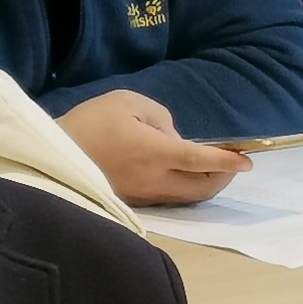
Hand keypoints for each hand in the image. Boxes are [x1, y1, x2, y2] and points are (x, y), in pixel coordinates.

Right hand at [60, 91, 253, 205]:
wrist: (55, 154)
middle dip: (223, 176)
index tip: (247, 161)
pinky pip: (171, 197)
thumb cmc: (91, 122)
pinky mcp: (135, 201)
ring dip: (206, 184)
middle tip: (233, 162)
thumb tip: (175, 139)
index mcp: (155, 153)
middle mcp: (154, 180)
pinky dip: (186, 187)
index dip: (227, 161)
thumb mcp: (128, 102)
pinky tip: (185, 173)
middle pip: (202, 188)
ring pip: (187, 197)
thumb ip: (161, 119)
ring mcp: (144, 194)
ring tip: (214, 167)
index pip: (201, 161)